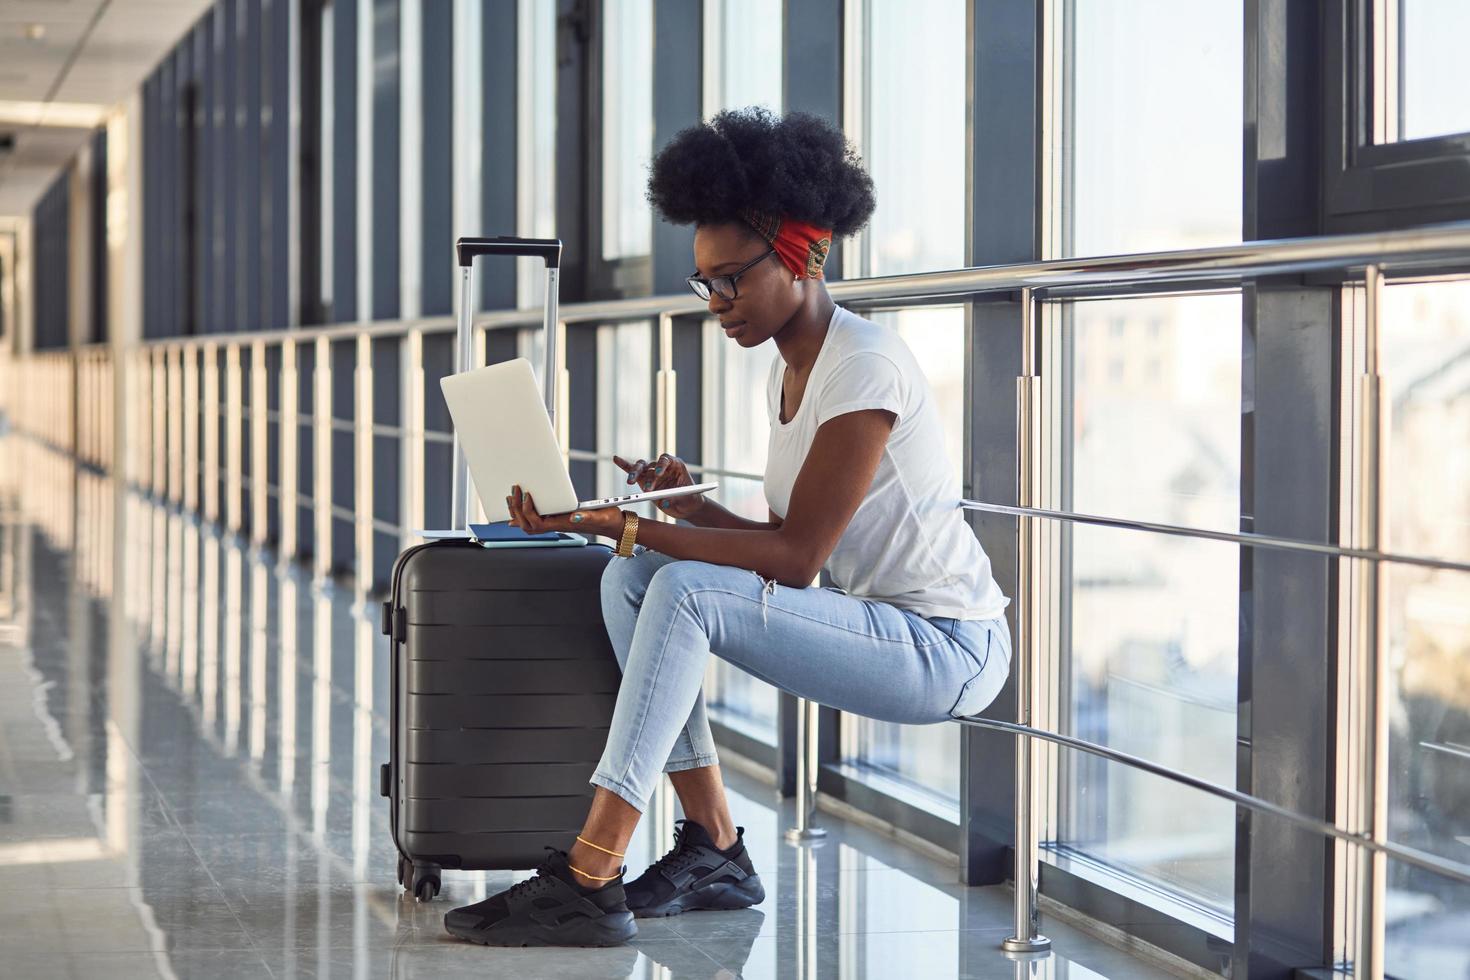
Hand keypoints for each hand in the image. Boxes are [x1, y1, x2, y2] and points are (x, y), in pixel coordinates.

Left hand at [505, 484, 625, 538]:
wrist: (613, 525)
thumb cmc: (607, 519)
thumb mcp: (600, 515)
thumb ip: (587, 515)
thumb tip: (574, 515)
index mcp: (563, 523)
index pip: (537, 523)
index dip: (527, 511)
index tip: (527, 494)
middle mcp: (556, 525)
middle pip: (528, 525)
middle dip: (517, 510)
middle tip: (514, 492)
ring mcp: (555, 524)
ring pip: (528, 525)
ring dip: (517, 513)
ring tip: (511, 498)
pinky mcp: (557, 520)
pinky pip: (535, 522)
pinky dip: (523, 517)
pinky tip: (516, 513)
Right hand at [613, 453, 706, 520]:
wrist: (687, 506)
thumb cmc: (690, 499)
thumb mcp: (686, 499)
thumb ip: (675, 499)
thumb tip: (663, 503)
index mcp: (675, 465)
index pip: (665, 460)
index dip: (661, 465)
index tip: (658, 473)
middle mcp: (662, 467)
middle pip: (650, 464)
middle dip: (647, 474)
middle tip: (647, 487)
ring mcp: (652, 473)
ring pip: (640, 468)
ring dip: (634, 473)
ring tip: (630, 482)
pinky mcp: (644, 481)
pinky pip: (633, 472)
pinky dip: (624, 465)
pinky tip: (616, 459)